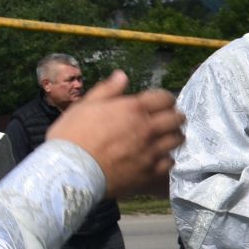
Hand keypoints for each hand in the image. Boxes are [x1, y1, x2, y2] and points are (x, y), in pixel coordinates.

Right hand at [46, 70, 185, 196]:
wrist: (70, 172)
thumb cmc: (72, 136)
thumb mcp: (84, 106)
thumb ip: (107, 90)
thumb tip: (122, 76)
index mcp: (133, 109)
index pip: (165, 98)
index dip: (165, 99)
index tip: (162, 103)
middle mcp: (147, 128)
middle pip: (177, 118)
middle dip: (175, 116)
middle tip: (168, 119)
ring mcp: (151, 151)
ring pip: (177, 140)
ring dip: (174, 136)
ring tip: (166, 137)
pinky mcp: (150, 172)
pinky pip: (170, 162)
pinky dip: (167, 158)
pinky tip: (159, 158)